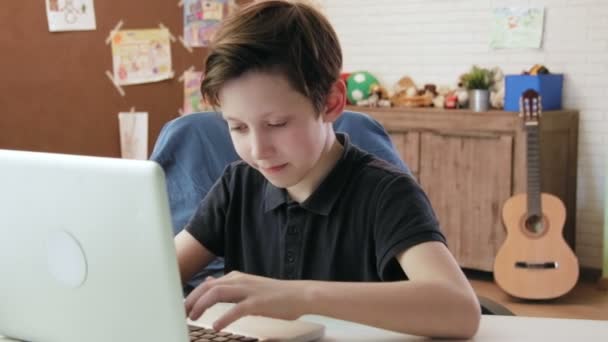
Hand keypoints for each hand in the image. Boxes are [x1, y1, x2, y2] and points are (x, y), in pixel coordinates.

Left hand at [184, 271, 308, 330]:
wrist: (300, 295)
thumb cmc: (275, 295)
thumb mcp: (249, 288)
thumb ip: (230, 288)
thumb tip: (210, 285)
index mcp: (237, 277)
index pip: (207, 284)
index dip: (192, 295)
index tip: (182, 308)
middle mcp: (240, 280)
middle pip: (208, 287)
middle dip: (191, 300)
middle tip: (181, 314)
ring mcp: (249, 290)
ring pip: (217, 293)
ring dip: (201, 305)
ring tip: (192, 318)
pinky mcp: (258, 302)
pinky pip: (236, 309)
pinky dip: (224, 317)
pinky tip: (216, 326)